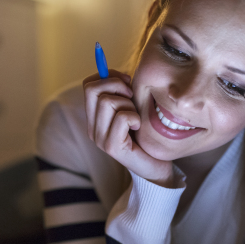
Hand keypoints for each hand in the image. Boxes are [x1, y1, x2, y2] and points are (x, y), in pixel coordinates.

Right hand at [83, 70, 174, 187]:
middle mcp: (92, 128)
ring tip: (136, 117)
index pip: (88, 85)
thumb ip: (124, 93)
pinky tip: (139, 128)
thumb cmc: (147, 136)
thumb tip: (122, 76)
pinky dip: (135, 117)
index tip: (127, 83)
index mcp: (94, 117)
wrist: (156, 167)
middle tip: (132, 97)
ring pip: (107, 102)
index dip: (108, 76)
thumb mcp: (133, 108)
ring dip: (128, 104)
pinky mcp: (112, 147)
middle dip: (116, 85)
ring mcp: (99, 138)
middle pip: (92, 89)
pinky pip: (122, 118)